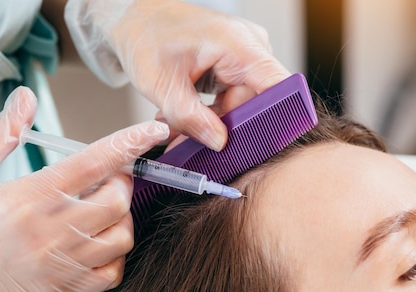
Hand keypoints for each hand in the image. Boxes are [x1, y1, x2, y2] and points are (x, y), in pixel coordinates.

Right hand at [0, 86, 169, 291]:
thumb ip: (2, 132)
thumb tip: (24, 97)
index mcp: (29, 196)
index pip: (95, 162)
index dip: (130, 141)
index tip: (154, 130)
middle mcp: (51, 232)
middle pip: (118, 200)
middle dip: (123, 180)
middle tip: (109, 175)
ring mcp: (60, 265)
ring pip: (122, 237)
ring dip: (121, 217)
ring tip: (101, 208)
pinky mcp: (62, 289)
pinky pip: (112, 274)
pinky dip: (115, 255)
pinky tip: (96, 241)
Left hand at [64, 0, 290, 149]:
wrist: (137, 22)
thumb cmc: (147, 37)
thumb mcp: (162, 84)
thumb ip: (190, 117)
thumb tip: (219, 143)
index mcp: (238, 45)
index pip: (278, 87)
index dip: (276, 119)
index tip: (256, 145)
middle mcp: (248, 50)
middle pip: (256, 104)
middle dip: (225, 130)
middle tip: (193, 145)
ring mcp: (242, 59)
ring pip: (241, 108)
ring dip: (211, 125)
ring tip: (178, 131)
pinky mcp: (232, 69)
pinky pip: (231, 102)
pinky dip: (208, 115)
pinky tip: (184, 119)